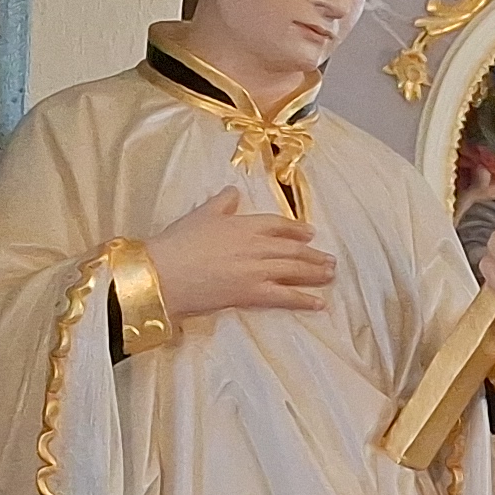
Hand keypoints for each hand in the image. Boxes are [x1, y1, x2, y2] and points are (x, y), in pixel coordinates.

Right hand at [143, 188, 333, 319]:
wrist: (164, 272)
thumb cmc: (177, 242)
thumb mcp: (200, 214)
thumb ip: (221, 202)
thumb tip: (233, 191)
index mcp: (244, 224)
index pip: (278, 225)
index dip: (296, 229)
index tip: (310, 233)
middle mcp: (257, 245)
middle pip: (292, 250)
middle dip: (314, 255)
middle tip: (330, 260)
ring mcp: (257, 270)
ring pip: (294, 270)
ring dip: (315, 273)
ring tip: (330, 275)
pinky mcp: (253, 293)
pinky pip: (286, 296)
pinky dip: (305, 299)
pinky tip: (320, 303)